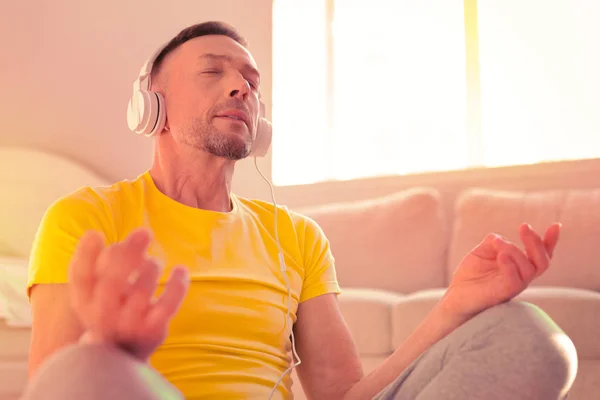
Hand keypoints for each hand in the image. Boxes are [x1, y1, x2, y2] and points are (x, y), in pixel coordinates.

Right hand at [68, 228, 188, 361]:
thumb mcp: (94, 291)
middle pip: (113, 280)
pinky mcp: (152, 330)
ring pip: (143, 288)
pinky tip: (180, 270)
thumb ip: (96, 265)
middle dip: (129, 252)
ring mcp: (128, 324)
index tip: (95, 234)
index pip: (80, 277)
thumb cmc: (108, 308)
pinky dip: (177, 284)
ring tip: (153, 263)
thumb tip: (92, 235)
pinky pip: (168, 304)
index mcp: (85, 301)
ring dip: (152, 266)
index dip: (84, 256)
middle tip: (144, 232)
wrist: (121, 354)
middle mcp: (102, 315)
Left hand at [443, 223, 560, 318]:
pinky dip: (510, 265)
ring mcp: (514, 286)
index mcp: (519, 266)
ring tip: (498, 244)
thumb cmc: (471, 275)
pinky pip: (515, 281)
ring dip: (515, 251)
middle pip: (542, 262)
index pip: (541, 255)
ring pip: (529, 269)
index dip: (550, 241)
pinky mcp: (503, 294)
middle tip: (524, 227)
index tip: (556, 226)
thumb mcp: (482, 251)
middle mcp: (521, 277)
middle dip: (536, 242)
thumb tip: (500, 239)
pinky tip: (501, 255)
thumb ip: (494, 242)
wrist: (455, 296)